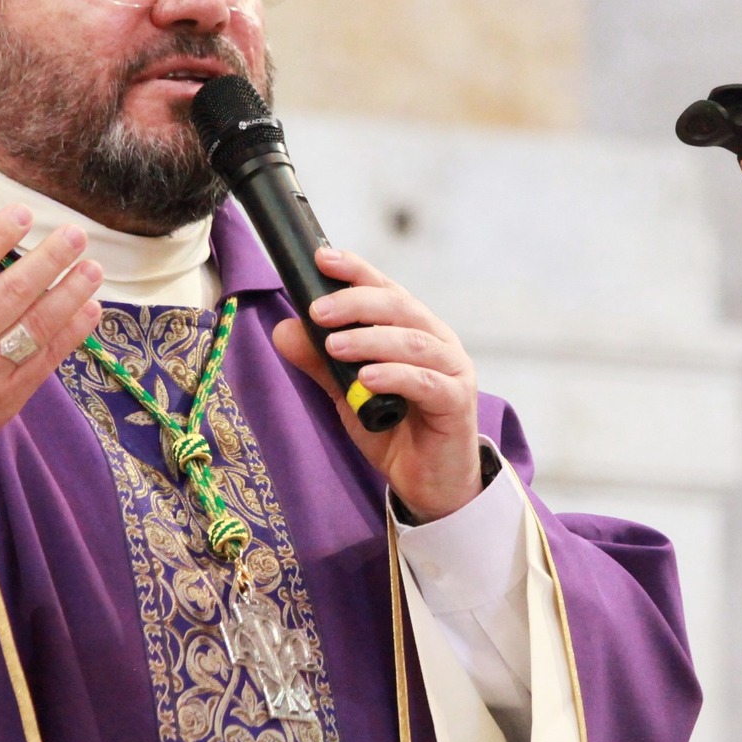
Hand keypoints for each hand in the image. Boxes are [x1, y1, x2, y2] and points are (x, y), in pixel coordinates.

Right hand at [0, 199, 103, 500]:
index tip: (23, 213)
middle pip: (11, 293)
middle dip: (49, 260)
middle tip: (76, 235)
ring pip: (36, 326)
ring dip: (70, 294)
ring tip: (93, 268)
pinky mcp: (5, 400)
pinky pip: (45, 360)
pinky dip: (71, 334)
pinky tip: (90, 308)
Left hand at [272, 247, 481, 521]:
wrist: (428, 482)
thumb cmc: (393, 429)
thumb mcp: (347, 392)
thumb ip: (321, 361)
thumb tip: (284, 329)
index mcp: (413, 329)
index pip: (385, 289)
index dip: (356, 271)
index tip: (322, 259)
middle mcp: (437, 342)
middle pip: (400, 307)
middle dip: (357, 303)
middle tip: (318, 312)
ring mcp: (452, 370)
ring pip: (413, 342)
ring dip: (371, 339)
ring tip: (335, 346)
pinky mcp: (457, 403)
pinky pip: (426, 382)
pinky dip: (395, 375)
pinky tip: (367, 377)